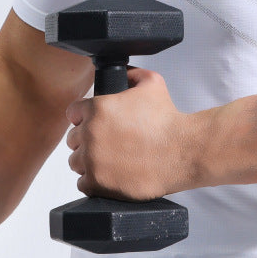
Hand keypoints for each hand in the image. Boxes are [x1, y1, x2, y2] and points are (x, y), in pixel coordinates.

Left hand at [65, 67, 199, 201]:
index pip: (73, 113)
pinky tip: (111, 176)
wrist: (183, 151)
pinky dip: (94, 182)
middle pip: (73, 138)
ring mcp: (92, 160)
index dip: (85, 118)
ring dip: (89, 161)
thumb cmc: (169, 120)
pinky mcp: (98, 183)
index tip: (98, 124)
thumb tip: (124, 73)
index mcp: (97, 108)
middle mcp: (90, 133)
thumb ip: (133, 74)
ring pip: (76, 161)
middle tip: (108, 143)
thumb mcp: (153, 83)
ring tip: (110, 161)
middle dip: (88, 140)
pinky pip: (83, 184)